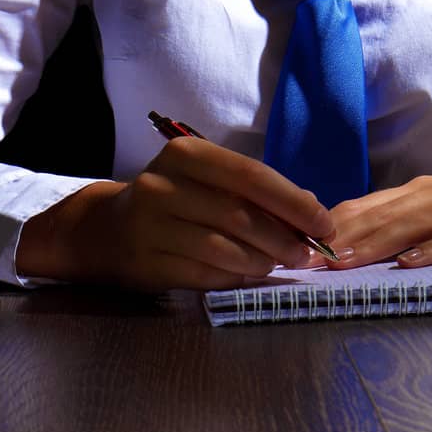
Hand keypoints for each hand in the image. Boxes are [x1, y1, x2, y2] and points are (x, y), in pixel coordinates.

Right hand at [16, 139, 336, 291]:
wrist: (108, 230)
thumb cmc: (172, 202)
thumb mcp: (207, 181)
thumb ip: (253, 191)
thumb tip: (311, 210)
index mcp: (186, 155)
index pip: (251, 176)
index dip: (293, 203)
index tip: (323, 224)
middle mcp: (163, 185)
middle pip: (239, 215)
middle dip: (282, 238)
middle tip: (306, 254)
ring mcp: (151, 226)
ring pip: (222, 248)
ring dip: (260, 261)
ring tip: (278, 265)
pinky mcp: (147, 262)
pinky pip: (203, 273)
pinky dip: (234, 277)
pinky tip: (249, 275)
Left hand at [306, 171, 431, 270]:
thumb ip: (401, 222)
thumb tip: (355, 241)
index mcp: (416, 192)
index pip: (365, 205)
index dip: (330, 224)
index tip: (298, 243)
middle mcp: (431, 194)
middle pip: (379, 215)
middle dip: (340, 237)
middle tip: (307, 259)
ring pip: (407, 226)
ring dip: (372, 244)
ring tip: (343, 261)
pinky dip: (429, 251)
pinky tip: (407, 264)